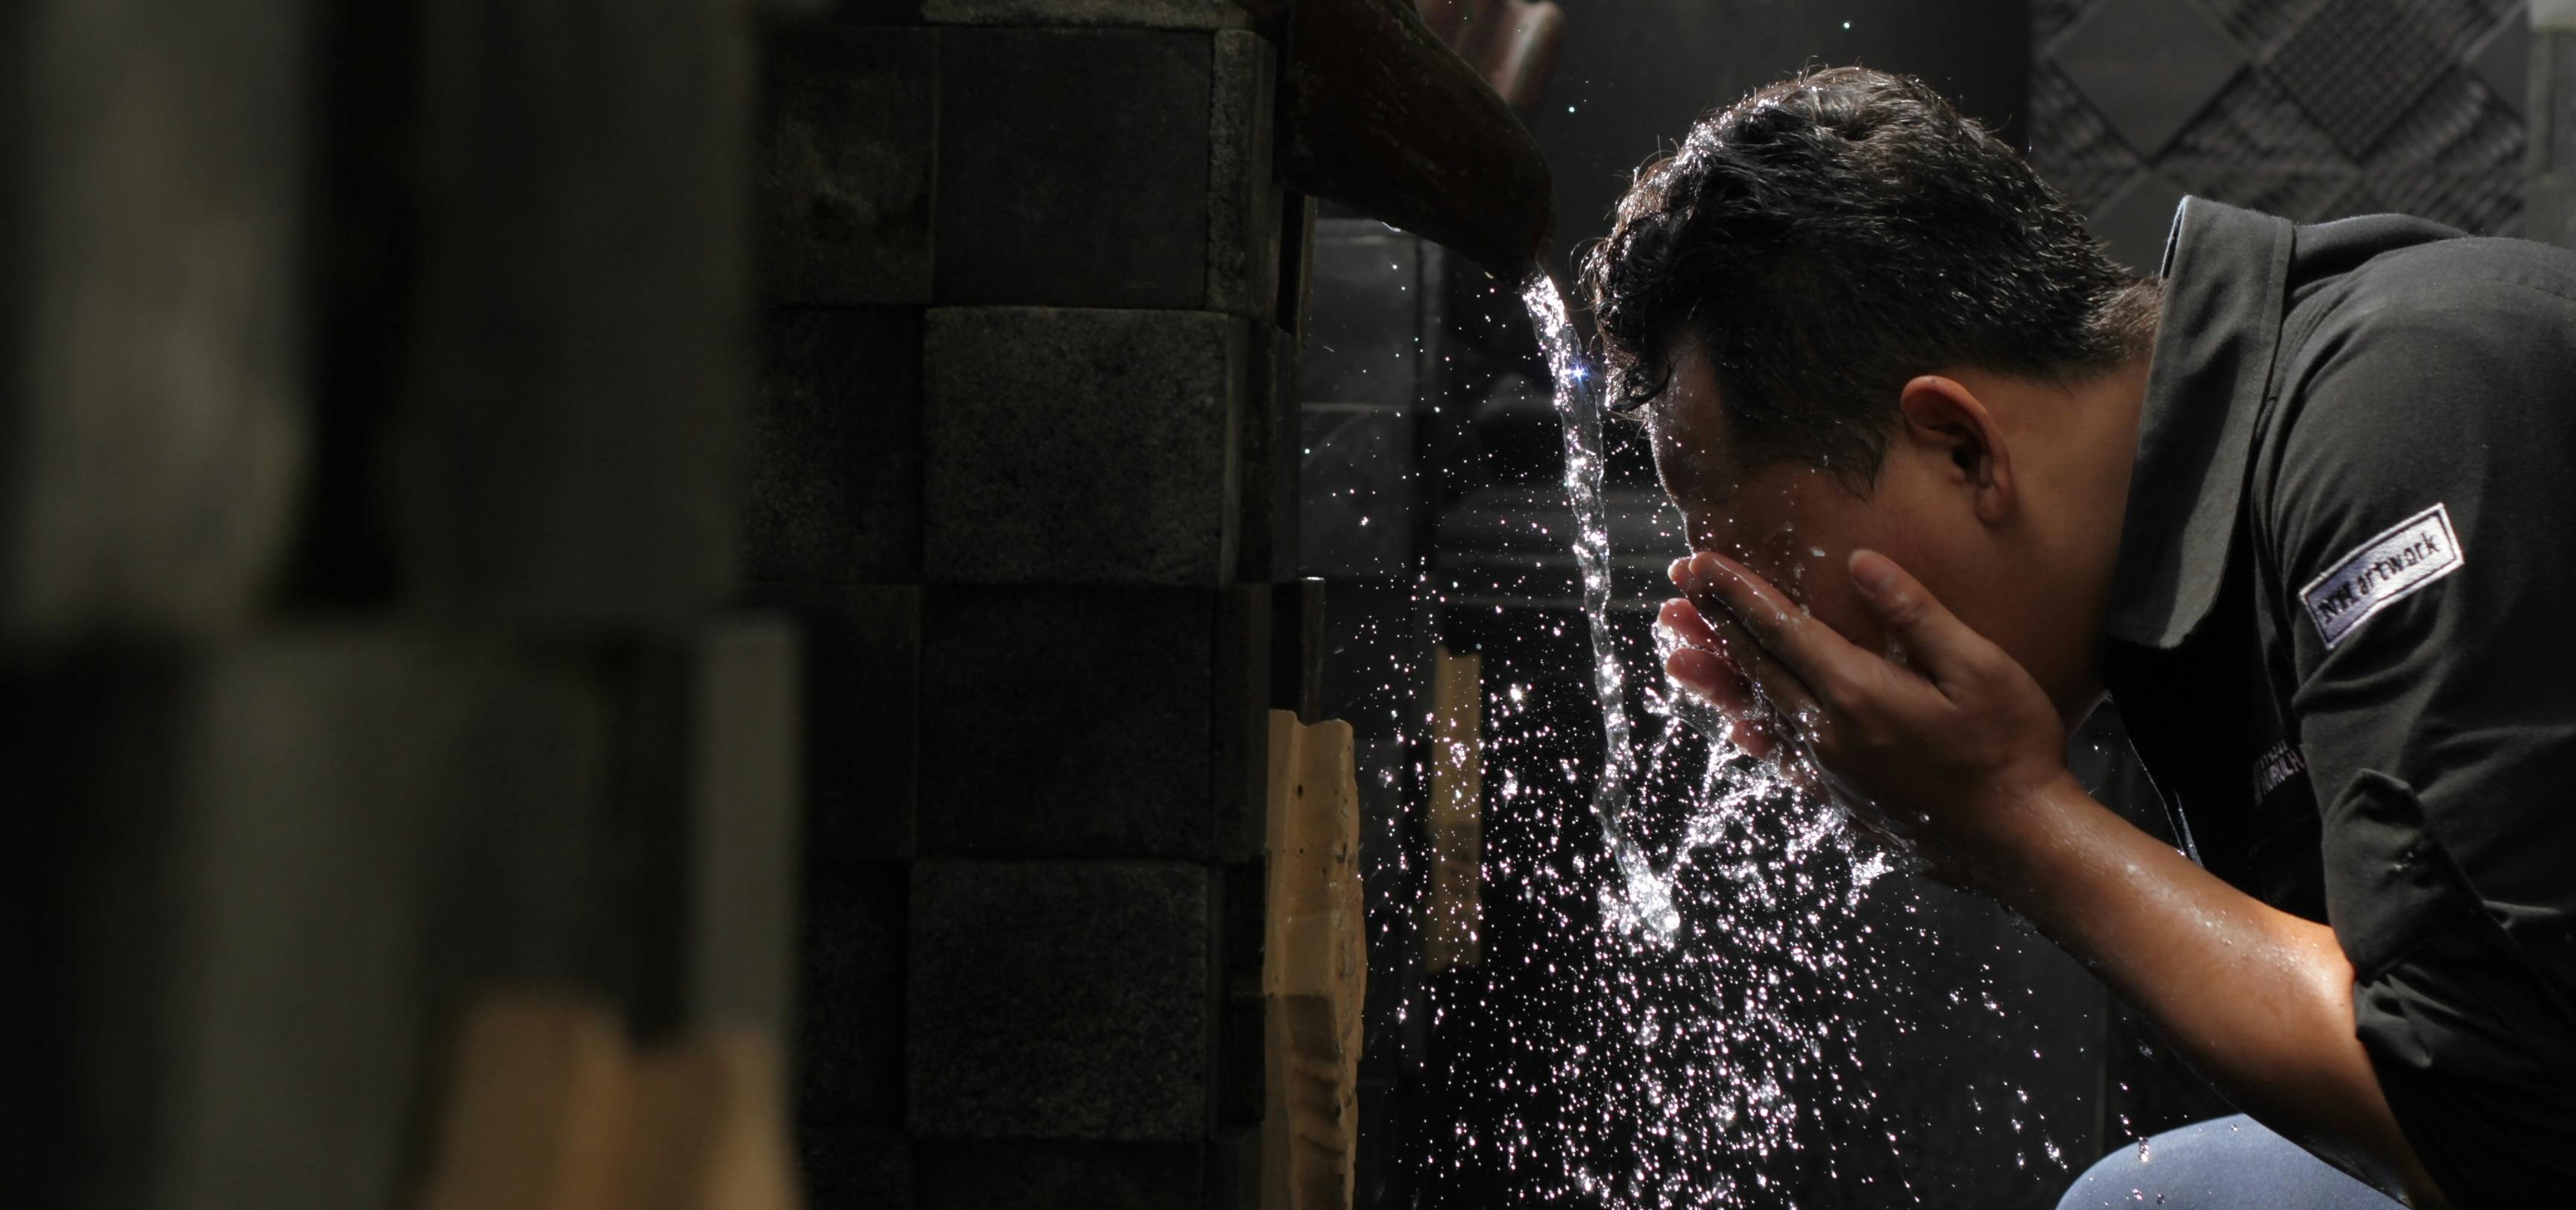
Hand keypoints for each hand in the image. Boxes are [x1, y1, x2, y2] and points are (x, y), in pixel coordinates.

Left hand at [1660, 548, 2076, 886]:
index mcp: (1858, 691)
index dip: (1734, 591)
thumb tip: (1860, 562)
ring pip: (1757, 711)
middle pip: (1754, 666)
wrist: (2022, 842)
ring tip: (1676, 655)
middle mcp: (1829, 732)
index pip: (1778, 627)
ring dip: (1715, 678)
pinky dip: (1751, 731)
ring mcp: (1829, 769)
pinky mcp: (1840, 797)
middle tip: (1673, 593)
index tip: (1697, 563)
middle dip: (1712, 624)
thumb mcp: (1979, 667)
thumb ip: (1915, 612)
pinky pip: (1782, 757)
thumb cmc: (2012, 749)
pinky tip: (1735, 722)